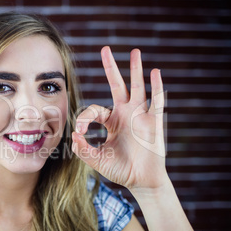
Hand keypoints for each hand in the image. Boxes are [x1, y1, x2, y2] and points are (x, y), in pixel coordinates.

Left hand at [72, 46, 166, 190]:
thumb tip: (73, 134)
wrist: (141, 181)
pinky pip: (156, 102)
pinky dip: (156, 87)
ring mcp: (140, 116)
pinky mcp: (154, 123)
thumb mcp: (97, 160)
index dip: (85, 118)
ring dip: (136, 70)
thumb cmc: (120, 169)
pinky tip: (155, 72)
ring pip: (137, 88)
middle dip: (111, 68)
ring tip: (134, 51)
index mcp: (111, 121)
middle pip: (117, 86)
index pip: (95, 109)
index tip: (81, 132)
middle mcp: (125, 114)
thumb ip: (83, 149)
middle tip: (105, 49)